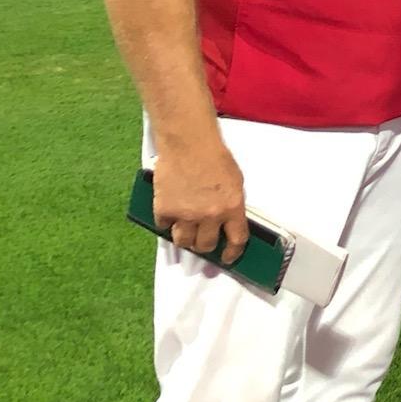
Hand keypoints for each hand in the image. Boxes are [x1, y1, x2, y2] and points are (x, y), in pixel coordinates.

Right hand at [151, 134, 248, 264]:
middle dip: (205, 245)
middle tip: (202, 239)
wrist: (189, 144)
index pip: (237, 240)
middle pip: (205, 245)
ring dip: (185, 238)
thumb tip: (227, 224)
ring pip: (183, 242)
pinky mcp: (164, 209)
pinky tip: (171, 213)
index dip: (233, 253)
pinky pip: (164, 226)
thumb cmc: (215, 157)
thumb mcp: (235, 183)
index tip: (228, 257)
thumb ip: (231, 205)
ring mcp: (185, 214)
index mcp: (232, 208)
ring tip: (186, 229)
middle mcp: (210, 215)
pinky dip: (167, 223)